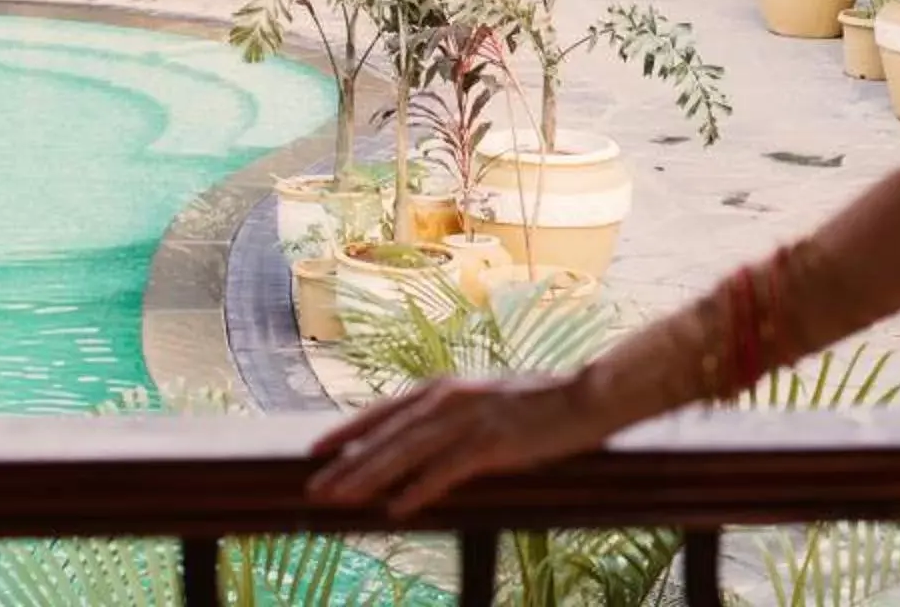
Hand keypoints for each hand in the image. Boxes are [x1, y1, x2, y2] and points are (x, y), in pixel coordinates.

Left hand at [309, 374, 618, 518]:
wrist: (586, 396)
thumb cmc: (536, 404)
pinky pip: (445, 471)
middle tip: (313, 488)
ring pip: (406, 452)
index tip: (313, 450)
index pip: (382, 410)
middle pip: (386, 435)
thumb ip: (447, 418)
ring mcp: (470, 420)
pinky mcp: (492, 443)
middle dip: (346, 463)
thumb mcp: (482, 403)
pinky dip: (418, 490)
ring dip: (369, 477)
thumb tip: (413, 442)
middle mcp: (449, 398)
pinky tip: (397, 511)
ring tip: (341, 500)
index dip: (346, 430)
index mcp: (444, 388)